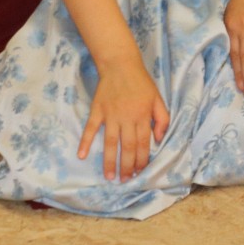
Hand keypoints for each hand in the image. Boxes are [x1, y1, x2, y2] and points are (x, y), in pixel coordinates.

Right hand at [80, 60, 169, 181]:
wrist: (120, 64)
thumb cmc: (141, 82)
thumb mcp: (158, 98)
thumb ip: (162, 119)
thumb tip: (159, 139)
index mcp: (142, 116)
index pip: (143, 144)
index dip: (142, 160)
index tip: (140, 173)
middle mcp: (126, 118)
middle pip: (127, 147)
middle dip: (127, 166)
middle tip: (125, 180)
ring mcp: (110, 115)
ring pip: (110, 142)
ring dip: (109, 161)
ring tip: (110, 176)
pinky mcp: (97, 110)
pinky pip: (90, 128)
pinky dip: (85, 142)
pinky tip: (81, 155)